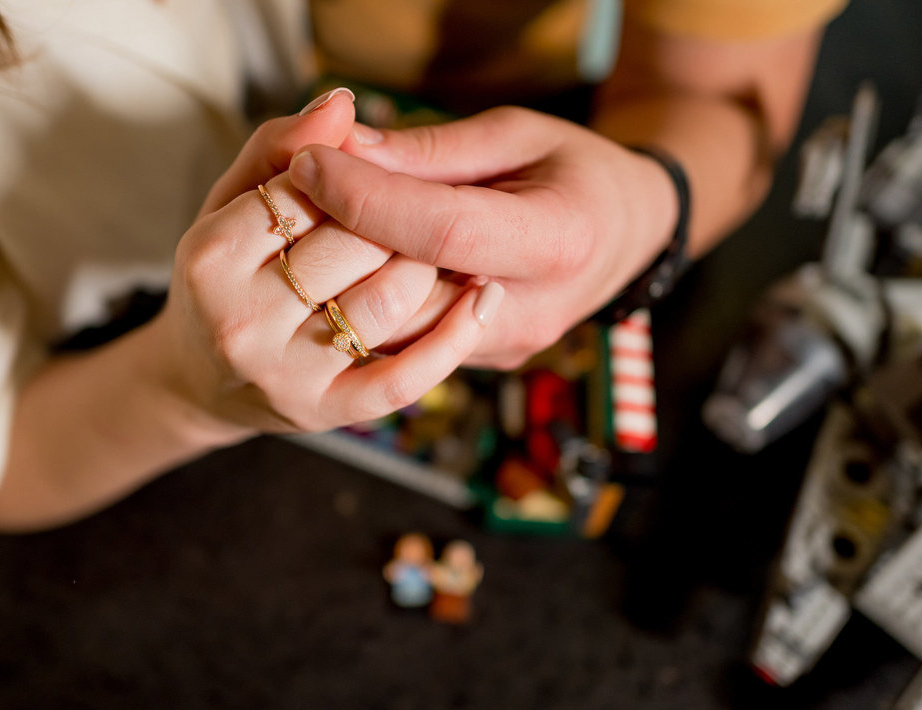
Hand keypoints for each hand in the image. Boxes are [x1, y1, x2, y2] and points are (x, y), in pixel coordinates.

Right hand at [153, 93, 504, 435]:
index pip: (308, 191)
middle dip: (395, 217)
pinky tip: (485, 299)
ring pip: (388, 301)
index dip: (355, 174)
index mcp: (209, 255)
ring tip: (443, 248)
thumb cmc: (227, 270)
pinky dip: (452, 340)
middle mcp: (238, 321)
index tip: (372, 170)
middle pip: (355, 243)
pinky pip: (402, 378)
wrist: (201, 377)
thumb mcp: (233, 199)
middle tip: (419, 208)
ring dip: (430, 264)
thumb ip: (280, 144)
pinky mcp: (326, 412)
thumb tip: (342, 104)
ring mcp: (283, 374)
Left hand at [288, 106, 678, 368]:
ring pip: (395, 328)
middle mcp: (530, 311)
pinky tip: (350, 257)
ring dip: (346, 275)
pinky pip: (407, 338)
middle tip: (296, 189)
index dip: (366, 196)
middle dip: (341, 238)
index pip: (441, 230)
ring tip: (316, 220)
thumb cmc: (575, 173)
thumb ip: (432, 149)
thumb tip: (344, 147)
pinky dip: (369, 297)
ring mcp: (503, 347)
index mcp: (556, 241)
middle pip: (407, 290)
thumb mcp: (518, 136)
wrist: (625, 237)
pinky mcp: (480, 361)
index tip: (310, 161)